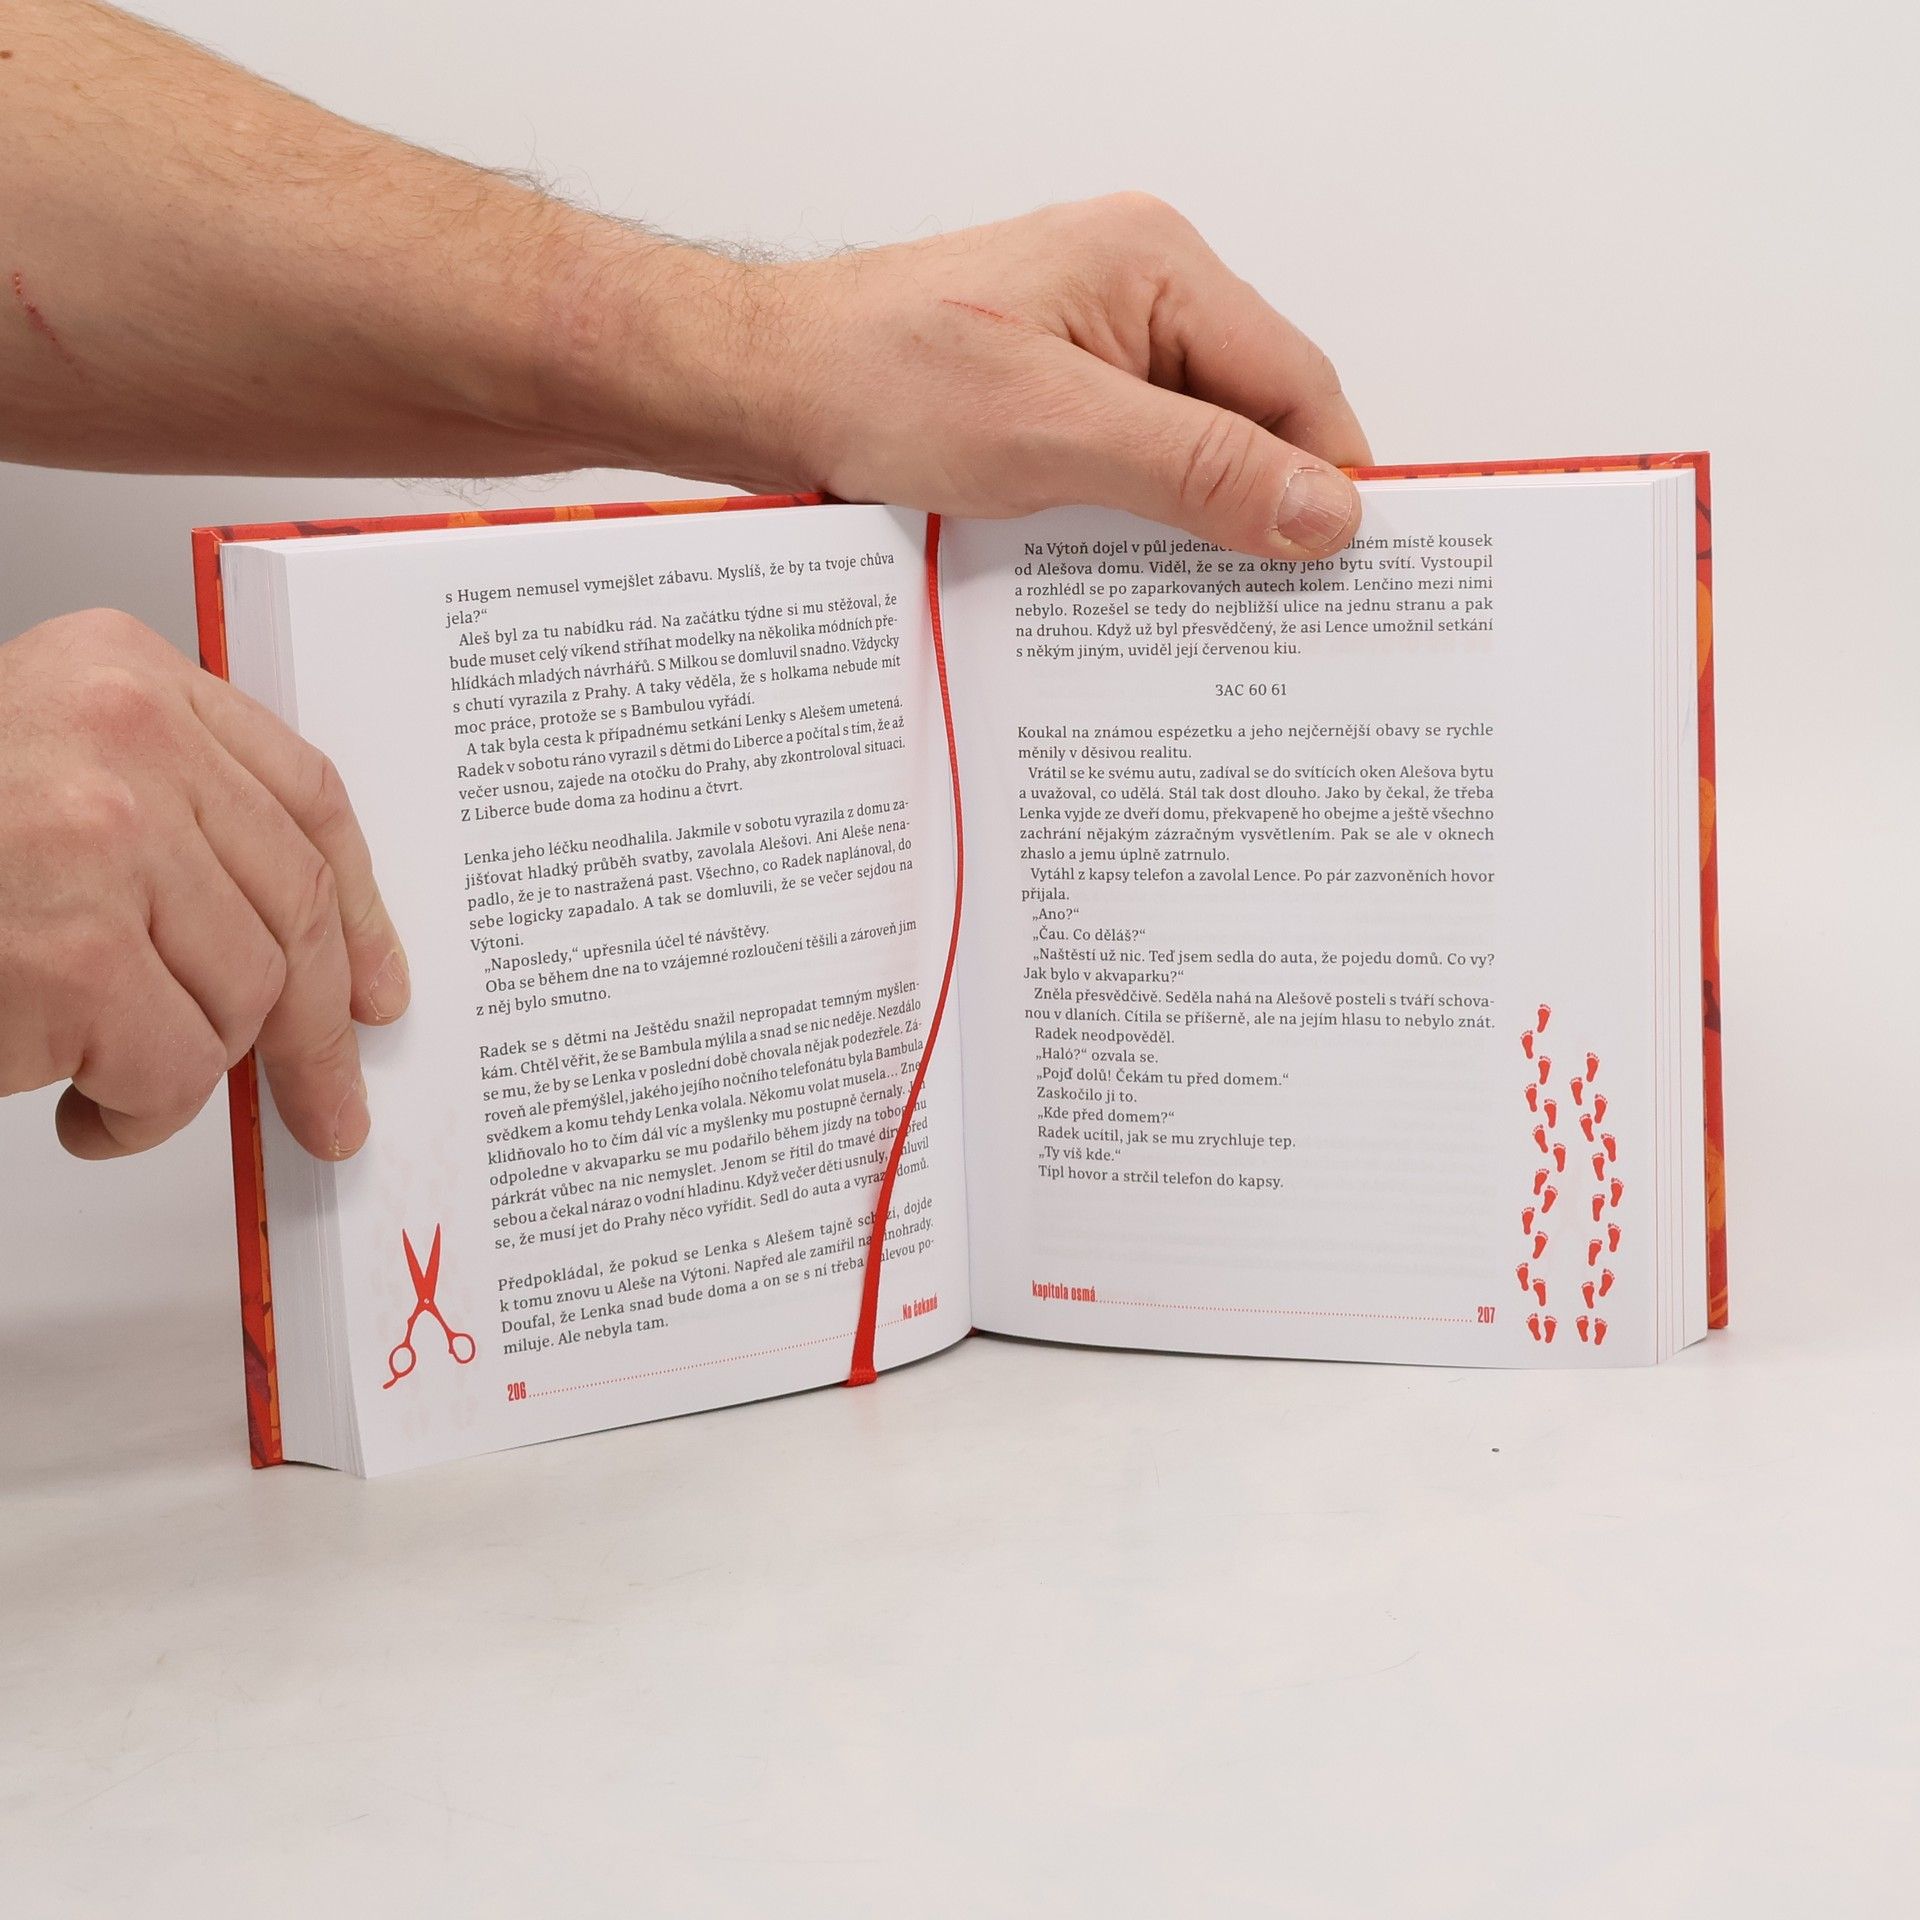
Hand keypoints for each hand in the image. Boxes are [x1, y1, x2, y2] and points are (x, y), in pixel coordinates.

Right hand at [0, 610, 407, 1158]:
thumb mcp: (42, 777)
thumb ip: (165, 823)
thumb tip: (295, 948)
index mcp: (123, 675)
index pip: (304, 793)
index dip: (360, 905)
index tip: (377, 984)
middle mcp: (124, 737)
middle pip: (296, 904)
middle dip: (319, 1028)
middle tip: (326, 1105)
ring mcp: (101, 839)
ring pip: (246, 994)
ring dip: (187, 1067)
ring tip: (114, 1076)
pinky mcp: (72, 952)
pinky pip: (177, 1068)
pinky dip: (140, 1115)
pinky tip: (86, 1113)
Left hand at [748, 194, 1371, 558]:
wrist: (760, 387)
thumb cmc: (876, 380)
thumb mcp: (1050, 433)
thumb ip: (1194, 468)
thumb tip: (1324, 511)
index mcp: (1156, 266)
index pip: (1294, 381)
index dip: (1328, 478)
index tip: (1346, 572)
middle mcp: (1138, 293)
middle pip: (1251, 416)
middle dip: (1265, 509)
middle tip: (1279, 613)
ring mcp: (1094, 344)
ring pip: (1193, 448)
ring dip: (1199, 523)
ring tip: (1204, 607)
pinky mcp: (1056, 393)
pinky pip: (1135, 462)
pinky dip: (1142, 520)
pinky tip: (1133, 579)